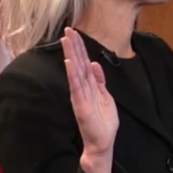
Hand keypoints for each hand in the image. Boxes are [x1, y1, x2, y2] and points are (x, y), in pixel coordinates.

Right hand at [62, 28, 116, 172]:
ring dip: (71, 55)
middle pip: (77, 63)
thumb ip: (99, 81)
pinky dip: (73, 75)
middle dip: (73, 46)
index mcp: (88, 86)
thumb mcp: (105, 96)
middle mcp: (81, 89)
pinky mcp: (81, 106)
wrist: (102, 143)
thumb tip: (94, 64)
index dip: (79, 48)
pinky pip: (77, 88)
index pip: (82, 63)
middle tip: (68, 29)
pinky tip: (70, 63)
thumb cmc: (103, 121)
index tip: (74, 32)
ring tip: (67, 40)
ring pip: (75, 72)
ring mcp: (80, 97)